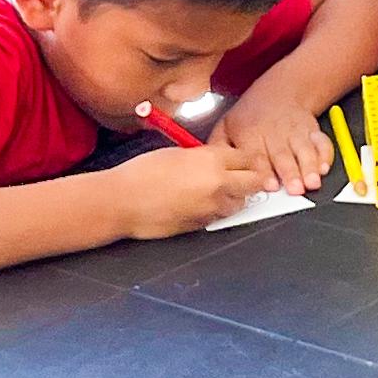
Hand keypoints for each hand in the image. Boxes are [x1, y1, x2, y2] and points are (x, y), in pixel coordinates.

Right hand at [110, 141, 265, 237]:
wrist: (123, 201)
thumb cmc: (143, 172)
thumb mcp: (177, 153)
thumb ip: (203, 157)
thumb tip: (216, 162)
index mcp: (212, 161)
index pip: (246, 158)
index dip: (246, 160)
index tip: (245, 161)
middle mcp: (218, 184)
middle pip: (253, 182)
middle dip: (252, 180)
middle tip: (246, 179)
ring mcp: (212, 207)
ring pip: (239, 203)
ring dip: (234, 198)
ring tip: (217, 192)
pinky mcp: (202, 225)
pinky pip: (218, 217)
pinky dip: (215, 211)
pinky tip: (199, 205)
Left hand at [204, 88, 334, 198]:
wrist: (281, 90)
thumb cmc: (251, 115)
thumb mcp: (226, 125)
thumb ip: (218, 147)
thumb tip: (209, 167)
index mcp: (250, 133)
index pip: (257, 154)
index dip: (265, 170)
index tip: (270, 184)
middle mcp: (275, 133)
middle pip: (283, 154)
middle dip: (290, 172)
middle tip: (295, 189)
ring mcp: (296, 131)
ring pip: (303, 150)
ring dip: (309, 167)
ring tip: (312, 182)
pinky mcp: (312, 131)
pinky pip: (322, 143)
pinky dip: (325, 155)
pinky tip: (324, 167)